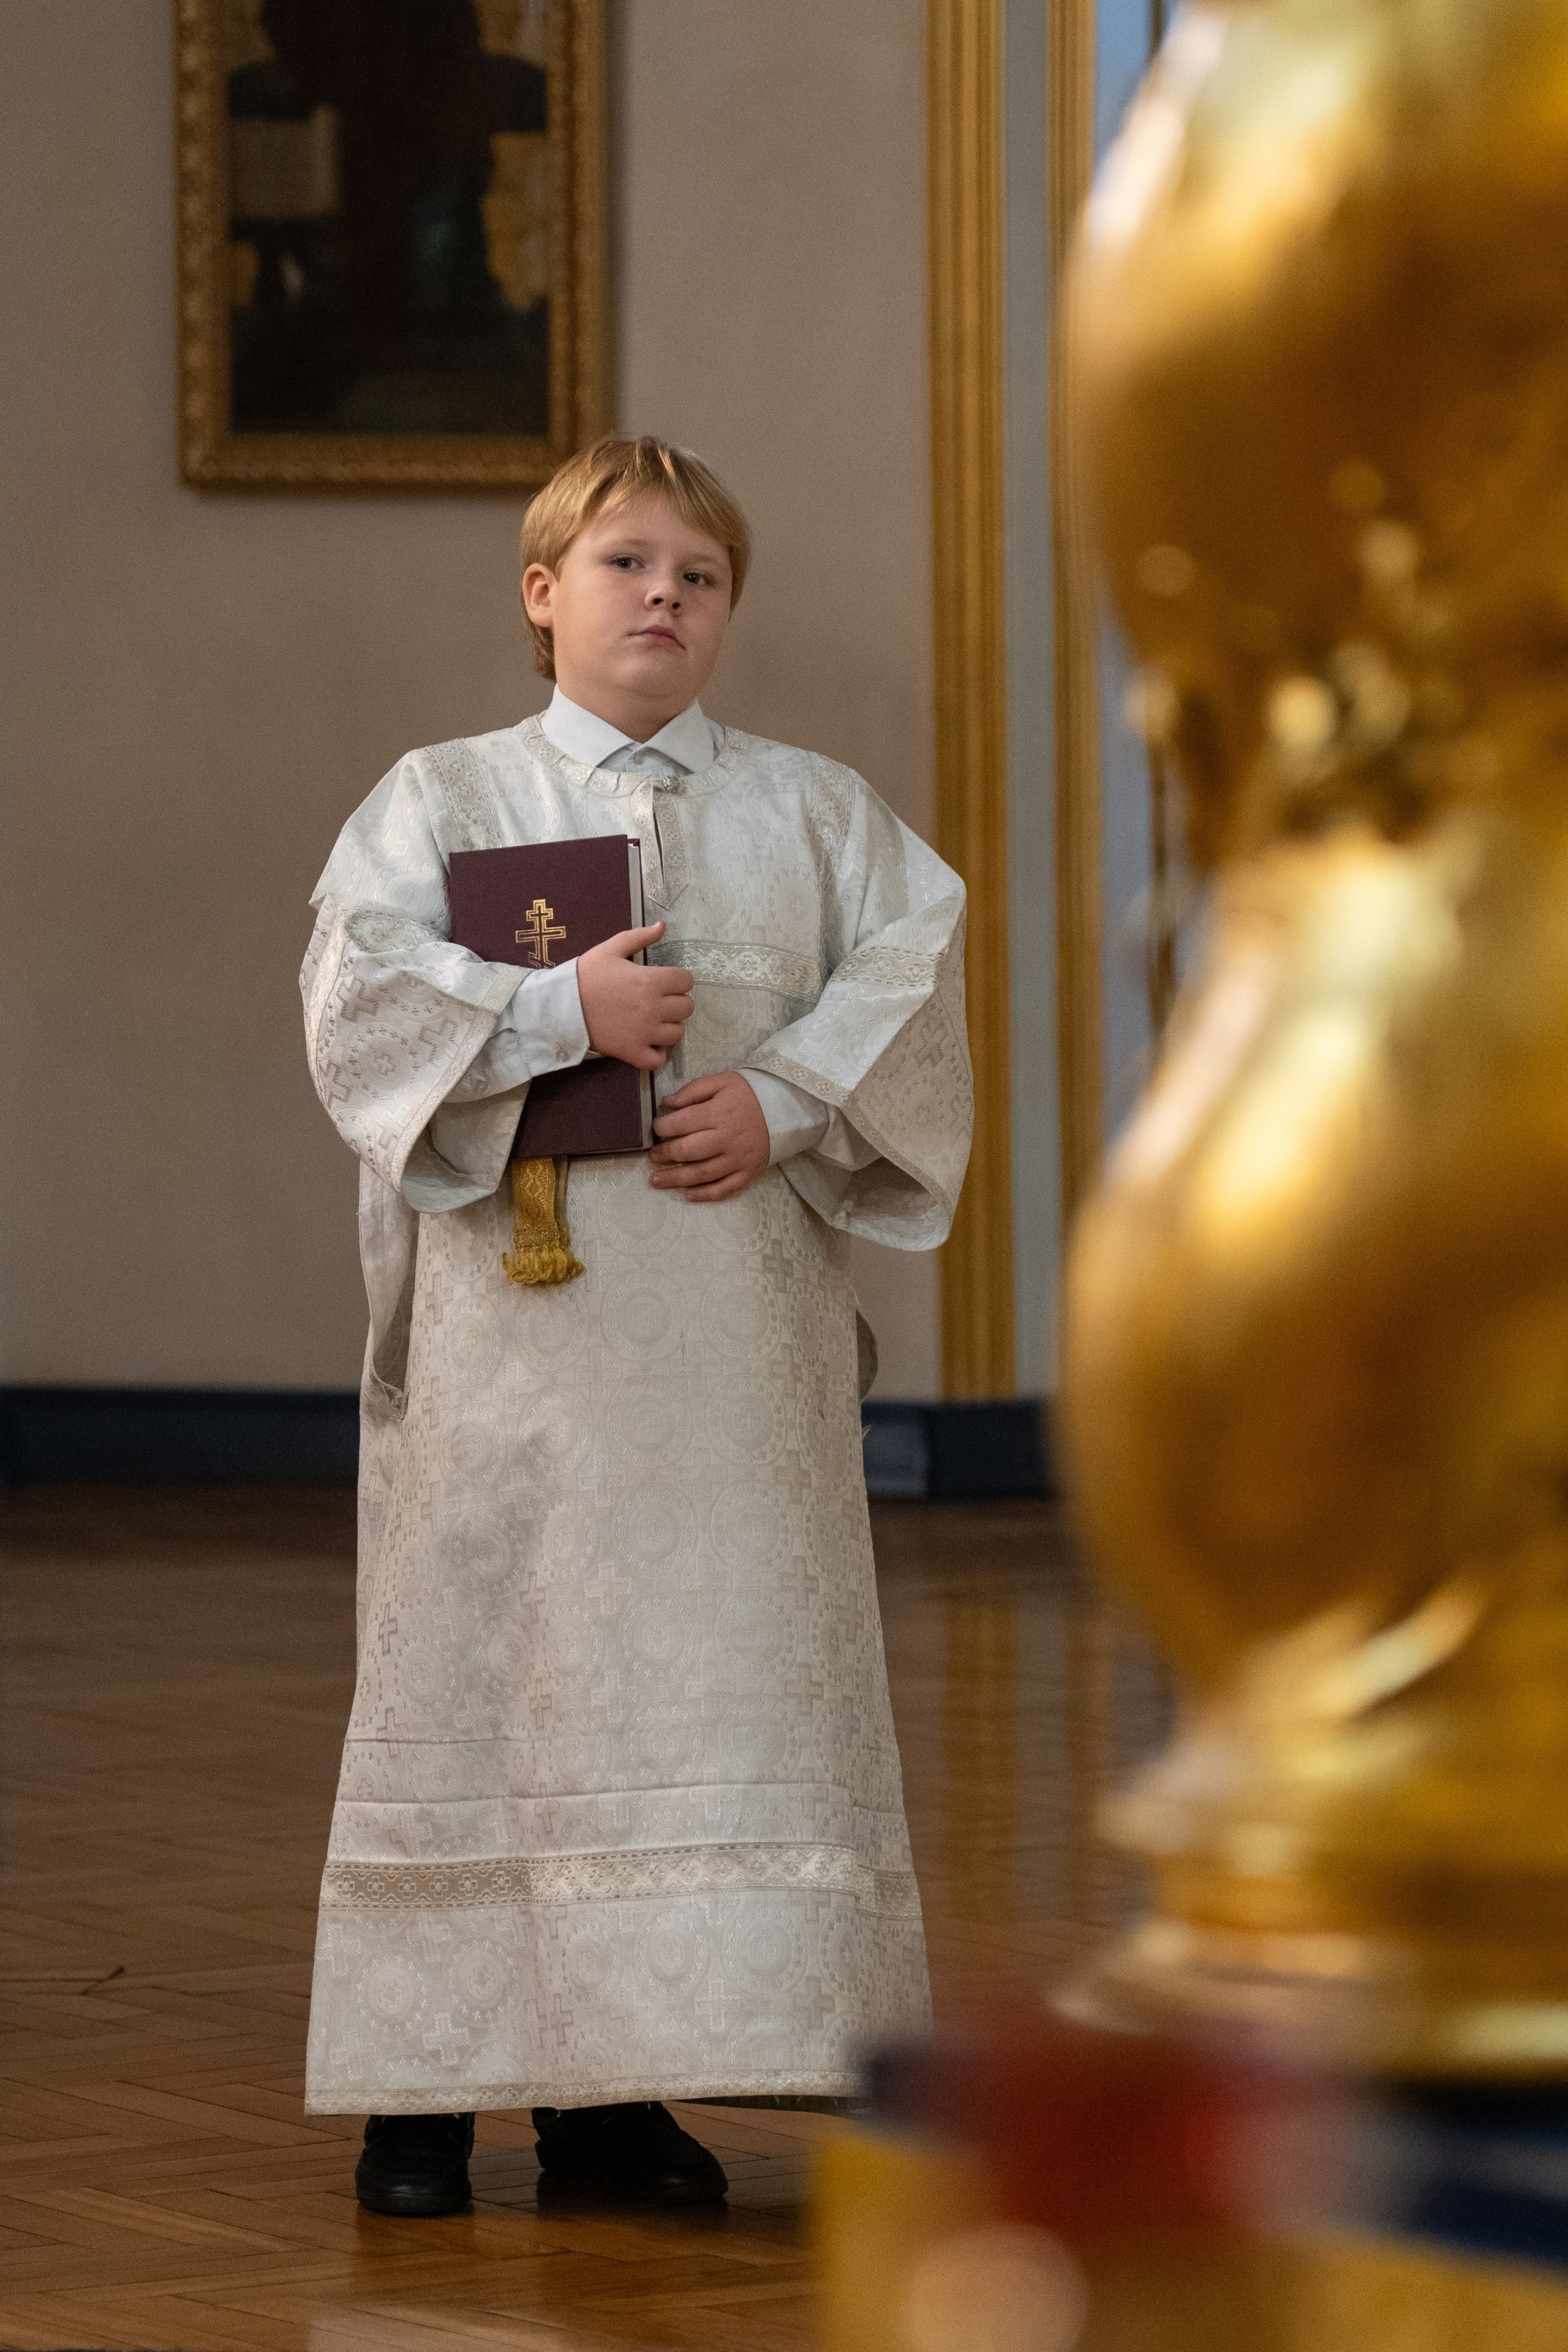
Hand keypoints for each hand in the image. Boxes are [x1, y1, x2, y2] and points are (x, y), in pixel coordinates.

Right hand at [576, 923, 693, 1069]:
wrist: (561, 1006)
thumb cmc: (585, 975)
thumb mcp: (611, 949)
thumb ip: (639, 937)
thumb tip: (662, 926)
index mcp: (650, 980)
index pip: (686, 981)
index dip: (678, 980)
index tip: (666, 982)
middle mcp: (653, 1008)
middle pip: (687, 1008)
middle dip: (677, 1003)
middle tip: (660, 1002)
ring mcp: (644, 1033)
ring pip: (678, 1034)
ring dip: (670, 1027)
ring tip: (655, 1022)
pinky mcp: (632, 1052)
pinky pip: (658, 1060)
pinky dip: (656, 1054)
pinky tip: (648, 1044)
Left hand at [649, 1070, 770, 1202]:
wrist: (786, 1109)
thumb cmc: (749, 1094)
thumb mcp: (722, 1081)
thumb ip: (693, 1090)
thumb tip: (667, 1103)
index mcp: (719, 1113)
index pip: (682, 1123)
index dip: (663, 1127)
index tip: (656, 1129)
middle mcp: (727, 1139)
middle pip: (689, 1151)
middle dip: (665, 1154)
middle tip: (654, 1156)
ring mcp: (738, 1159)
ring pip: (702, 1174)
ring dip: (675, 1179)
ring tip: (655, 1180)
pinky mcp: (747, 1173)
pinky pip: (724, 1189)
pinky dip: (704, 1195)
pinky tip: (686, 1195)